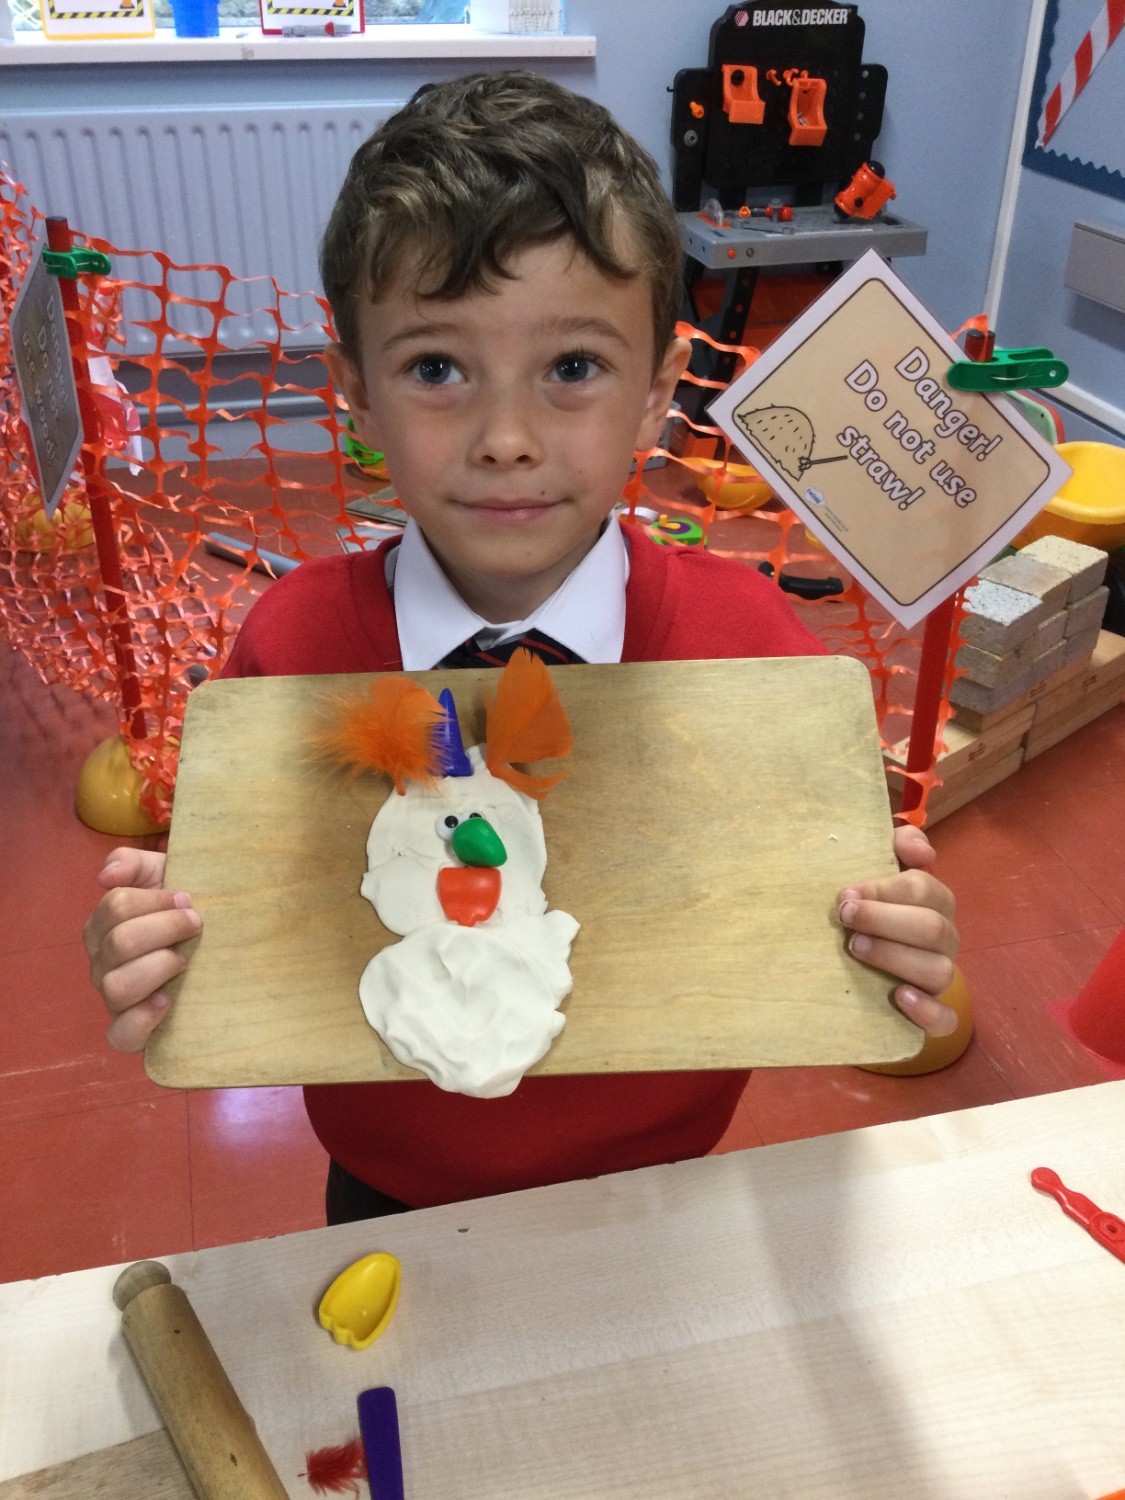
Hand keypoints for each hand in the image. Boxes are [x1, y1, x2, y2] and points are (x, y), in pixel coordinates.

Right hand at [84, 847, 201, 1052]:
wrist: (221, 947)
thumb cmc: (189, 910)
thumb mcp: (165, 875)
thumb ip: (133, 863)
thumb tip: (106, 875)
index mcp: (105, 925)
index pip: (115, 906)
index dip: (156, 900)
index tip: (190, 899)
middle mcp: (103, 963)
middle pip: (119, 942)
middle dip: (166, 928)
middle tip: (197, 925)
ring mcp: (115, 999)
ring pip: (116, 986)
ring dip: (157, 968)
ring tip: (184, 962)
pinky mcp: (132, 1032)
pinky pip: (121, 1035)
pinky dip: (142, 1020)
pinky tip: (168, 1002)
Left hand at [837, 825, 959, 1036]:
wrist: (866, 968)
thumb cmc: (872, 909)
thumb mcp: (881, 869)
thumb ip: (899, 845)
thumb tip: (921, 851)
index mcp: (934, 903)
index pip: (923, 889)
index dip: (884, 889)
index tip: (846, 894)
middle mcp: (944, 939)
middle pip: (933, 928)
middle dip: (885, 920)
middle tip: (844, 918)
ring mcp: (941, 977)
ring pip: (938, 971)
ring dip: (896, 958)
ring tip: (856, 949)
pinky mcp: (934, 1015)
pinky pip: (944, 1019)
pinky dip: (926, 1010)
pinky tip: (899, 997)